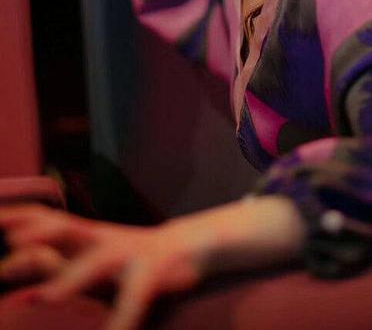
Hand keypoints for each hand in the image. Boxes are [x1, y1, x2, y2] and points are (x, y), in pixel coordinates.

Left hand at [0, 203, 211, 329]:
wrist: (186, 246)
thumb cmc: (130, 256)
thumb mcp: (90, 252)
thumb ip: (56, 255)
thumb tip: (11, 259)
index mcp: (88, 234)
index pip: (51, 219)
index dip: (25, 219)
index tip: (1, 225)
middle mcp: (105, 239)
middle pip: (68, 229)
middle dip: (40, 235)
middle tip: (11, 244)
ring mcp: (128, 254)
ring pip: (96, 264)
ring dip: (71, 280)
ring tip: (45, 298)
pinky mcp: (152, 273)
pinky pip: (133, 301)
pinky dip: (120, 322)